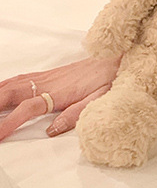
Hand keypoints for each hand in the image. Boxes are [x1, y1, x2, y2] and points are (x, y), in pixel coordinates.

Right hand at [0, 55, 121, 142]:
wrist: (115, 57)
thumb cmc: (109, 79)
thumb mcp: (99, 100)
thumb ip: (75, 115)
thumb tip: (51, 131)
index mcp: (59, 93)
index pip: (27, 109)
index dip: (9, 123)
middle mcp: (48, 83)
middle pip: (11, 93)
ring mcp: (46, 77)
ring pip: (11, 85)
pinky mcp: (47, 74)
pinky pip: (19, 79)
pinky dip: (3, 85)